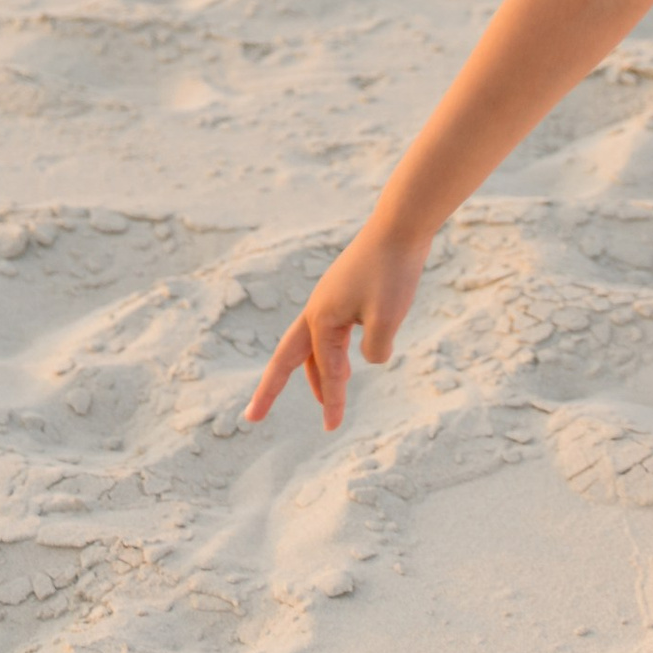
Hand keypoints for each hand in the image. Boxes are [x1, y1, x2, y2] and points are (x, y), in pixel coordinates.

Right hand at [244, 222, 429, 430]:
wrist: (400, 225)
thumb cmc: (392, 271)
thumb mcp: (387, 318)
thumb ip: (374, 348)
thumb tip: (369, 358)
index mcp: (322, 317)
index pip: (327, 369)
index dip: (332, 400)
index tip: (333, 428)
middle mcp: (318, 308)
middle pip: (288, 356)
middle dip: (271, 388)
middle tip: (252, 417)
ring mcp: (329, 298)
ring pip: (313, 344)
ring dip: (316, 373)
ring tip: (325, 399)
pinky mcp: (345, 291)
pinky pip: (332, 330)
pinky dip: (334, 351)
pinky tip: (350, 358)